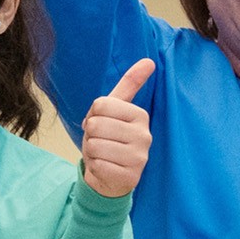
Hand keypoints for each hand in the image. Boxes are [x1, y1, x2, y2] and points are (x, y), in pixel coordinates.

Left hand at [79, 58, 154, 197]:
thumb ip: (130, 84)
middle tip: (101, 141)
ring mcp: (139, 158)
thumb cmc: (110, 138)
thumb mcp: (116, 110)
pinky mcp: (130, 177)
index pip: (100, 104)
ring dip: (91, 152)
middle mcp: (144, 135)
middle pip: (96, 124)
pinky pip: (98, 165)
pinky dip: (95, 167)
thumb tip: (149, 61)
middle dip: (90, 135)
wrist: (111, 176)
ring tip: (103, 155)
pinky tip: (105, 168)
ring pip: (95, 145)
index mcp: (140, 115)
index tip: (102, 124)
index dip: (92, 115)